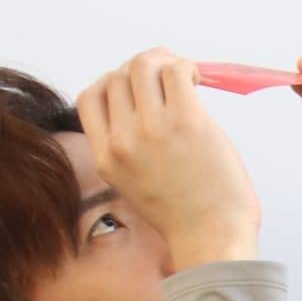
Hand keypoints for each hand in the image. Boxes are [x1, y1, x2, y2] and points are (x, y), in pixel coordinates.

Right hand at [76, 48, 260, 268]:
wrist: (212, 239)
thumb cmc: (186, 219)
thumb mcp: (136, 187)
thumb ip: (129, 152)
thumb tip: (144, 108)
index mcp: (106, 157)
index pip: (89, 98)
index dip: (113, 83)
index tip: (138, 88)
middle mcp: (122, 140)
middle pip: (117, 76)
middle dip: (143, 68)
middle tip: (168, 75)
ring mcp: (152, 128)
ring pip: (143, 65)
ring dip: (165, 61)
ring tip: (186, 75)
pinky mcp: (186, 120)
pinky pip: (175, 71)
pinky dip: (185, 67)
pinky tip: (198, 80)